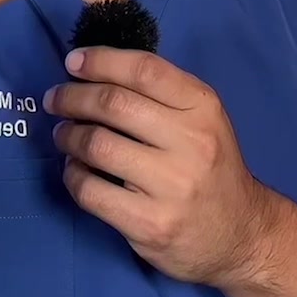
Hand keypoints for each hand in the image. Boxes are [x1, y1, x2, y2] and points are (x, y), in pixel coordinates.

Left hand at [44, 48, 271, 287]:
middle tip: (54, 99)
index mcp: (203, 107)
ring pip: (98, 147)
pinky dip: (72, 176)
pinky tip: (73, 170)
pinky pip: (92, 193)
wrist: (242, 235)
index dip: (101, 60)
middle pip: (114, 104)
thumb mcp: (203, 119)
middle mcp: (192, 142)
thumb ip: (161, 94)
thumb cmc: (211, 165)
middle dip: (73, 97)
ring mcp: (172, 187)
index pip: (145, 70)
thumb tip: (96, 70)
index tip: (72, 62)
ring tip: (62, 134)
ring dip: (68, 135)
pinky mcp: (151, 225)